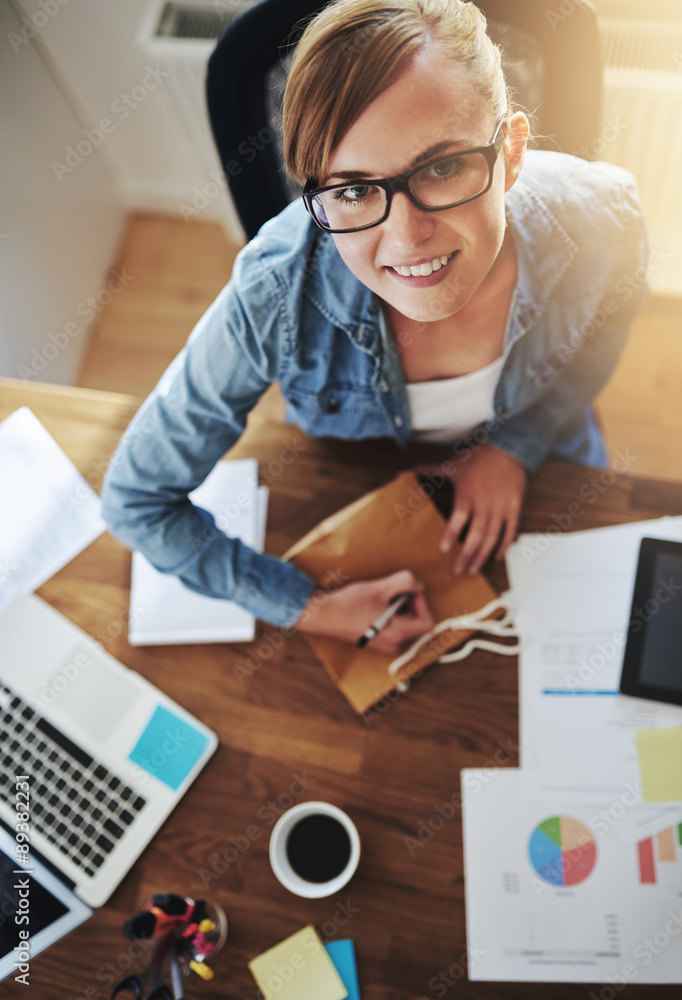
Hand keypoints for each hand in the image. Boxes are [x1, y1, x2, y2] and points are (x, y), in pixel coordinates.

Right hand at [295, 569, 435, 653]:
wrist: (322, 616)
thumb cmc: (350, 604)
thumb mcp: (381, 588)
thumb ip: (406, 582)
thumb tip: (418, 586)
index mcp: (397, 634)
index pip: (427, 623)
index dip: (422, 604)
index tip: (407, 592)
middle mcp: (393, 644)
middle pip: (416, 623)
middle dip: (409, 603)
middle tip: (392, 591)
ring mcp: (383, 644)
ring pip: (404, 623)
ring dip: (398, 606)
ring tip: (380, 597)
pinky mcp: (375, 640)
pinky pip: (392, 626)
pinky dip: (388, 613)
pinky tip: (373, 604)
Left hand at [422, 444, 526, 575]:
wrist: (509, 450)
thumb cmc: (479, 459)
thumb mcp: (453, 465)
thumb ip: (430, 471)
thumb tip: (407, 471)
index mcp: (468, 493)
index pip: (459, 517)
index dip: (451, 533)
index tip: (443, 549)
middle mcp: (485, 502)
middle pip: (476, 534)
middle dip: (466, 555)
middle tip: (457, 570)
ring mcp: (501, 507)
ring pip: (492, 538)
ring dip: (482, 556)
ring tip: (472, 570)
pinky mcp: (514, 509)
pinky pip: (509, 532)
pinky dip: (503, 546)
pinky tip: (495, 557)